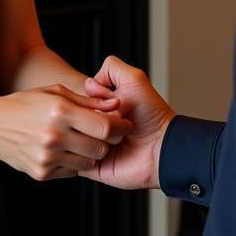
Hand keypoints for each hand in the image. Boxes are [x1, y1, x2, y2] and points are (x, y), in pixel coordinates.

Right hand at [0, 85, 130, 180]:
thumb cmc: (27, 103)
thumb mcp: (55, 92)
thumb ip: (88, 100)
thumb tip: (115, 104)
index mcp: (60, 111)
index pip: (105, 126)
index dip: (119, 126)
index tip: (123, 123)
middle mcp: (55, 136)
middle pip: (100, 147)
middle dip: (107, 141)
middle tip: (104, 133)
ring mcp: (48, 157)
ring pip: (89, 162)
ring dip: (92, 152)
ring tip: (82, 140)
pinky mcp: (42, 173)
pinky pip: (72, 172)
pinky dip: (74, 162)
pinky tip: (65, 149)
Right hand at [81, 55, 175, 189]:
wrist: (162, 147)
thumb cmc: (151, 115)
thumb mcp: (134, 79)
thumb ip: (111, 68)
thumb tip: (89, 81)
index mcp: (100, 107)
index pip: (77, 100)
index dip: (93, 100)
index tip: (114, 102)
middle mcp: (93, 126)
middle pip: (74, 118)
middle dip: (96, 117)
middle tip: (119, 119)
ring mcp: (91, 147)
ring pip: (73, 138)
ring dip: (94, 137)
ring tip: (117, 139)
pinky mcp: (92, 167)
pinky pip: (75, 161)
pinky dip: (86, 154)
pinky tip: (107, 150)